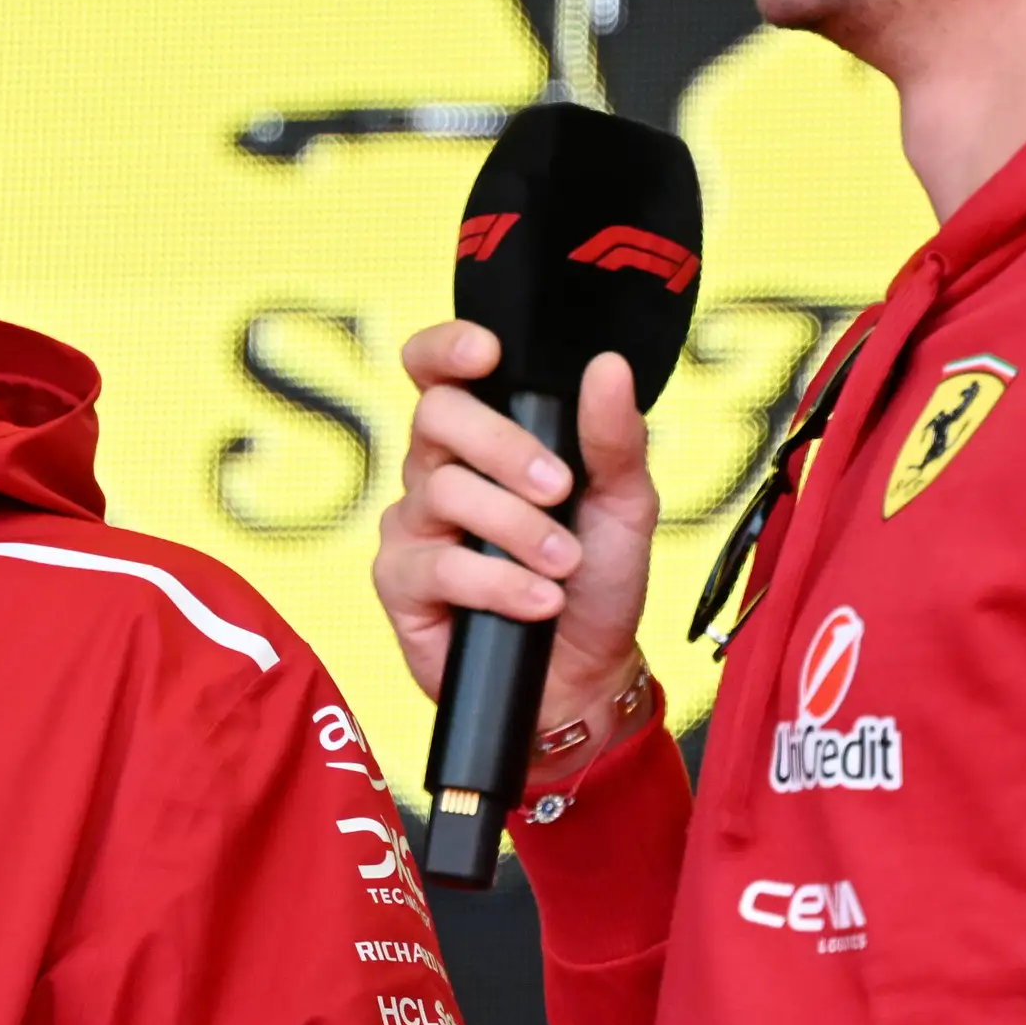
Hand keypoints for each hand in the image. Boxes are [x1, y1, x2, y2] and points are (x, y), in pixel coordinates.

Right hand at [371, 324, 658, 738]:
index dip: (446, 349)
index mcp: (485, 436)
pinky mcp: (401, 581)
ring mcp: (414, 524)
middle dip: (504, 447)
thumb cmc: (597, 580)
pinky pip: (438, 564)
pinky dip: (499, 581)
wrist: (585, 676)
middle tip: (559, 489)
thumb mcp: (625, 504)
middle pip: (437, 416)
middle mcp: (438, 468)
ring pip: (443, 490)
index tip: (487, 354)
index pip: (437, 369)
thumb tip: (608, 366)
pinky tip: (539, 600)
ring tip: (564, 564)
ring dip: (518, 528)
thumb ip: (614, 437)